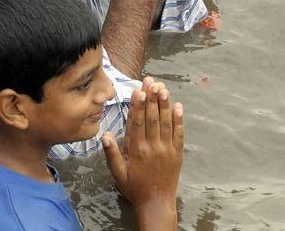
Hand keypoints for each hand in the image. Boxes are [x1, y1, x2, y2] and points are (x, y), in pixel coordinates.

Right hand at [102, 77, 183, 229]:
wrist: (156, 203)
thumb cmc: (134, 188)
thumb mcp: (118, 173)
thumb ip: (112, 153)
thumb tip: (105, 134)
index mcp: (136, 151)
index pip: (136, 123)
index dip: (137, 105)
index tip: (138, 90)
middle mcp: (152, 147)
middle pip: (151, 118)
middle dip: (152, 99)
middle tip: (152, 82)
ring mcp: (167, 149)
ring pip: (165, 122)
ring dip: (164, 104)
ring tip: (163, 88)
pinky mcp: (178, 152)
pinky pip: (179, 133)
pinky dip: (179, 119)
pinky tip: (178, 106)